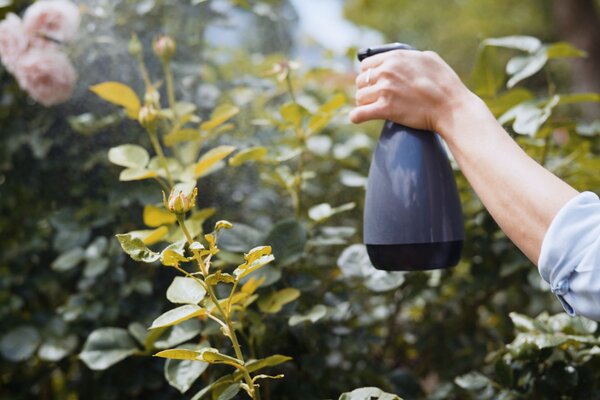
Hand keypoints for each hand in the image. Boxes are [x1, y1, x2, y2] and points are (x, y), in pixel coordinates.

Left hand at [349, 49, 472, 134]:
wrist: (451, 107)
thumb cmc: (445, 84)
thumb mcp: (430, 58)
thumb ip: (411, 57)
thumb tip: (404, 58)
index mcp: (395, 57)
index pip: (366, 65)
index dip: (367, 75)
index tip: (371, 84)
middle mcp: (387, 71)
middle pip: (361, 81)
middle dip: (366, 90)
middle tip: (374, 98)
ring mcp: (385, 90)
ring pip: (360, 97)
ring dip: (364, 104)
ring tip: (372, 108)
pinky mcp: (385, 109)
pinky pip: (358, 114)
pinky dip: (356, 117)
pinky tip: (357, 118)